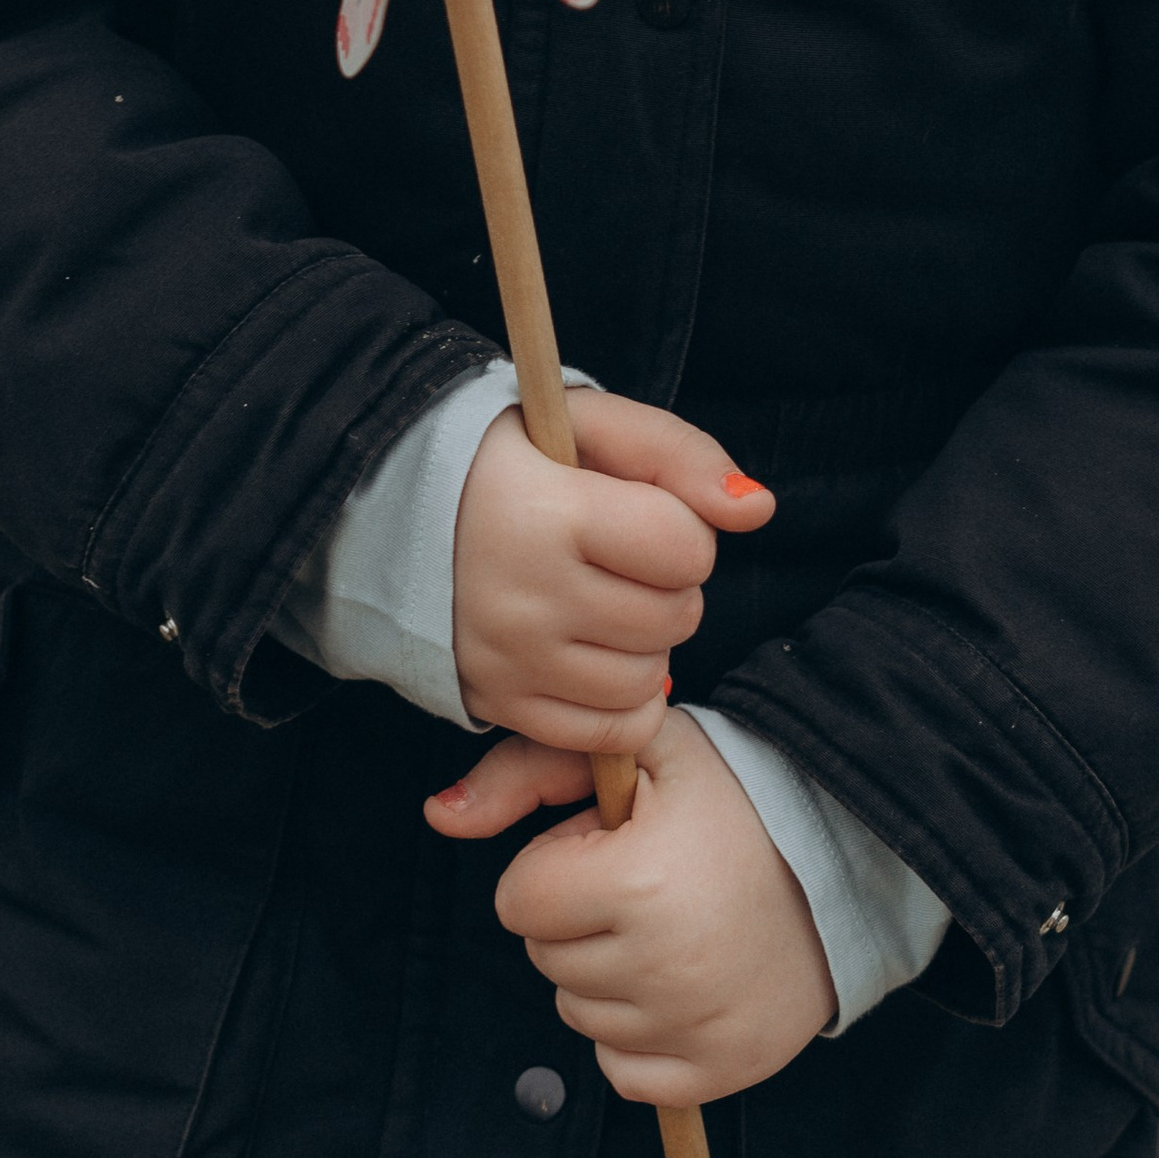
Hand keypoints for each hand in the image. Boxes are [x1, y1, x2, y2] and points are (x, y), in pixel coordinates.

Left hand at [427, 711, 836, 1102]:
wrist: (844, 863)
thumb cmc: (735, 802)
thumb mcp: (643, 753)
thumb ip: (530, 768)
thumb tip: (438, 813)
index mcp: (637, 881)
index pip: (519, 900)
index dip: (559, 867)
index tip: (612, 850)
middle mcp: (661, 965)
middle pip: (545, 957)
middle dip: (580, 917)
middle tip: (648, 885)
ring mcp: (688, 1026)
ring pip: (576, 1012)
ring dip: (607, 971)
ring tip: (671, 926)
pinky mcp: (713, 1072)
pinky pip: (619, 1070)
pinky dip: (637, 1033)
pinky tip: (680, 982)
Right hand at [450, 391, 772, 755]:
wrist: (401, 511)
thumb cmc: (516, 461)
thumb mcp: (591, 425)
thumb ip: (679, 454)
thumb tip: (757, 508)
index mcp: (544, 513)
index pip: (684, 549)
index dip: (683, 529)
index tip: (640, 514)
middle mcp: (522, 596)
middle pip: (674, 617)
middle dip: (668, 586)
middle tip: (617, 556)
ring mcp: (509, 660)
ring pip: (651, 678)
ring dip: (648, 642)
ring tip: (602, 599)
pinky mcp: (502, 705)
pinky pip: (614, 732)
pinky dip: (625, 698)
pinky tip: (597, 652)